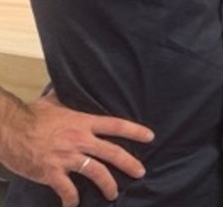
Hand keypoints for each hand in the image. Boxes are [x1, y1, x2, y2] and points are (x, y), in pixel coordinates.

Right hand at [0, 91, 152, 206]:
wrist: (9, 129)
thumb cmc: (31, 115)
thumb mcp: (54, 102)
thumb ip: (67, 99)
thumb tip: (70, 85)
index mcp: (82, 122)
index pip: (115, 125)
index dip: (135, 131)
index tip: (150, 137)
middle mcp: (79, 140)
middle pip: (112, 152)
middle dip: (129, 163)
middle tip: (140, 172)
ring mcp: (66, 157)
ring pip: (96, 172)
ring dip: (108, 185)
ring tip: (113, 193)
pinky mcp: (50, 172)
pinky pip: (67, 189)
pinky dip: (72, 199)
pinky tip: (73, 205)